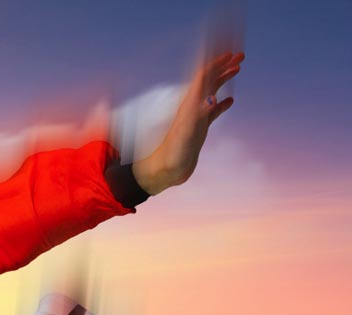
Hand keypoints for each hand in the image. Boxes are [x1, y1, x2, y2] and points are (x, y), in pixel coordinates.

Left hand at [133, 51, 244, 194]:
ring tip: (238, 68)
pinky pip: (213, 112)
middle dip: (223, 65)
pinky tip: (230, 101)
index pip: (204, 76)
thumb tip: (213, 95)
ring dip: (224, 78)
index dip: (217, 62)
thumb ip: (200, 112)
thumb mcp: (189, 130)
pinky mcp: (198, 130)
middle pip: (209, 79)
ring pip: (212, 92)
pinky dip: (222, 104)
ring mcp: (196, 118)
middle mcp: (192, 107)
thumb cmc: (174, 153)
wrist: (165, 171)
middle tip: (241, 55)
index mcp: (190, 103)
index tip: (231, 52)